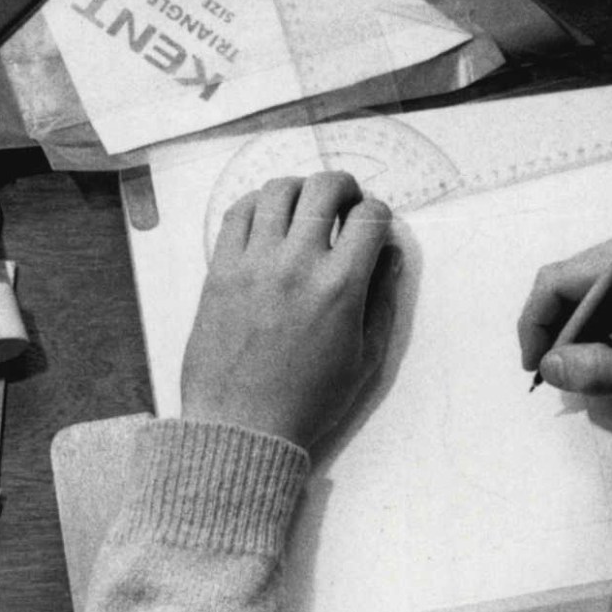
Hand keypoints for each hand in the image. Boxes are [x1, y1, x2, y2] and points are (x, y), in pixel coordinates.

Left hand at [180, 172, 396, 451]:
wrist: (243, 425)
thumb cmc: (309, 400)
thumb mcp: (366, 358)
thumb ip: (383, 300)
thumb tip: (390, 254)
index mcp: (339, 287)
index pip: (369, 217)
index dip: (379, 213)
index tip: (375, 224)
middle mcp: (297, 264)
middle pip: (324, 188)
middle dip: (344, 187)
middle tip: (346, 202)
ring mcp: (254, 263)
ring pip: (279, 190)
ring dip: (301, 189)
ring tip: (306, 207)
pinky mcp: (221, 269)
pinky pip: (239, 212)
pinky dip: (259, 202)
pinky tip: (269, 217)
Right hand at [516, 231, 611, 407]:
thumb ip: (596, 372)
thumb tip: (548, 367)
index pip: (556, 282)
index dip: (536, 325)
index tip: (534, 369)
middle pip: (564, 282)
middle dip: (552, 329)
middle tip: (553, 374)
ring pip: (580, 290)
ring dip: (572, 330)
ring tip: (580, 370)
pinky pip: (602, 294)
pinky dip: (593, 325)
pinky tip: (600, 355)